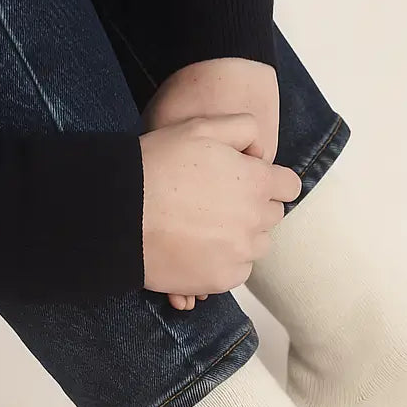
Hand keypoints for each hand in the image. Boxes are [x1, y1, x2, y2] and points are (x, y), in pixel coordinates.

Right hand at [142, 58, 281, 307]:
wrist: (117, 214)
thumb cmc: (156, 165)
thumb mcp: (200, 127)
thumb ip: (243, 128)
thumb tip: (261, 151)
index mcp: (257, 182)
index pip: (289, 186)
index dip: (271, 181)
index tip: (249, 181)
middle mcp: (255, 220)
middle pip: (272, 216)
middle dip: (254, 207)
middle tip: (217, 201)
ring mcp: (239, 253)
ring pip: (255, 245)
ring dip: (240, 236)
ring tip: (205, 226)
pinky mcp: (221, 279)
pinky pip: (237, 271)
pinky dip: (224, 262)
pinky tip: (197, 247)